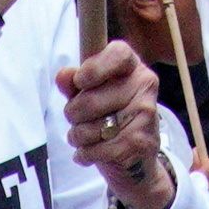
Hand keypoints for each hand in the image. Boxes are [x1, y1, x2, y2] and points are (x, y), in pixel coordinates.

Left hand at [56, 35, 175, 208]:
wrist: (137, 154)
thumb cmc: (110, 115)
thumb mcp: (90, 93)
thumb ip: (74, 83)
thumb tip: (63, 76)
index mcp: (132, 66)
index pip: (118, 54)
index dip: (93, 69)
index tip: (79, 82)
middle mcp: (144, 85)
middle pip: (91, 99)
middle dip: (72, 114)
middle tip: (74, 119)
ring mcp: (146, 113)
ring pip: (93, 128)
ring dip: (78, 136)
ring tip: (81, 137)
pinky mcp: (142, 141)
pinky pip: (100, 149)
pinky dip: (86, 154)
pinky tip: (88, 153)